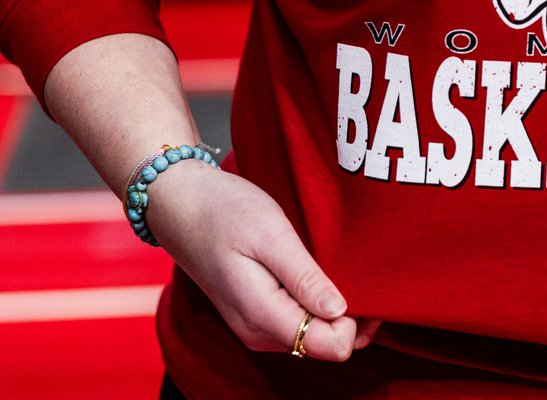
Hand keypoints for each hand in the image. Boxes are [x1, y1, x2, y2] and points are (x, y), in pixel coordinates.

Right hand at [146, 160, 380, 360]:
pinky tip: (320, 272)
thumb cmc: (223, 210)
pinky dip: (317, 302)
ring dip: (334, 307)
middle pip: (327, 344)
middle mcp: (259, 332)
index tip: (365, 284)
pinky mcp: (255, 313)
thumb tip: (339, 311)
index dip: (357, 320)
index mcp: (263, 316)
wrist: (178, 203)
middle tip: (358, 270)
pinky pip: (300, 321)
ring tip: (338, 266)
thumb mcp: (271, 235)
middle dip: (351, 314)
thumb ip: (304, 278)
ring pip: (315, 334)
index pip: (332, 346)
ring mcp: (255, 325)